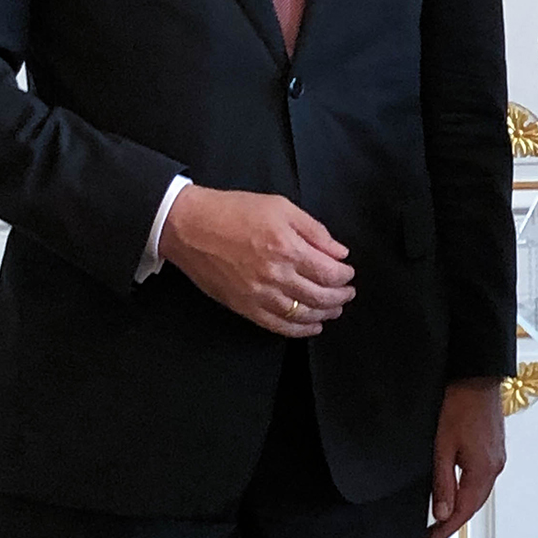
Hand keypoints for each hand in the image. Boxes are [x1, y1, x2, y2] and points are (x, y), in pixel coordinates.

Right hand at [158, 186, 354, 336]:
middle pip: (320, 297)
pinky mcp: (244, 307)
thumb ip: (315, 231)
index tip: (348, 273)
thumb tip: (339, 252)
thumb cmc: (233, 211)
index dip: (344, 276)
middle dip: (340, 297)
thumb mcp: (280, 207)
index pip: (329, 273)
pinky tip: (312, 326)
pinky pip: (278, 325)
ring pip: (302, 314)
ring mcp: (259, 294)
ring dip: (324, 314)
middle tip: (347, 293)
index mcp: (287, 248)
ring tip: (334, 309)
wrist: (189, 227)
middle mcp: (276, 275)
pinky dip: (299, 330)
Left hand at [426, 379, 506, 537]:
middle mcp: (494, 468)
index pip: (462, 513)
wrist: (477, 376)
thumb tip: (442, 514)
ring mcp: (496, 458)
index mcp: (483, 471)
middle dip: (450, 525)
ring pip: (476, 494)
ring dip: (458, 509)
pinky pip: (479, 480)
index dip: (443, 533)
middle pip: (472, 507)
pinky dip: (465, 493)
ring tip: (437, 522)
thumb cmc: (460, 404)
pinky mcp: (492, 450)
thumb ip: (442, 482)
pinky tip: (453, 494)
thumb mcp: (442, 446)